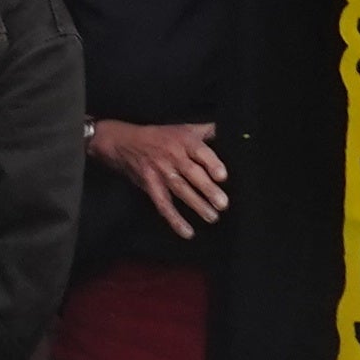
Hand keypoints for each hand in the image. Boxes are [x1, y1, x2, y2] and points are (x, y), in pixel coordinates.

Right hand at [98, 117, 232, 234]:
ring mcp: (160, 171)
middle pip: (191, 172)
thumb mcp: (185, 128)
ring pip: (179, 189)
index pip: (199, 151)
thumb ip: (208, 131)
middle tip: (223, 203)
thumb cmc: (162, 137)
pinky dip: (174, 219)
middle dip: (207, 188)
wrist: (124, 142)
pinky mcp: (150, 185)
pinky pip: (162, 203)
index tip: (222, 176)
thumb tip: (235, 134)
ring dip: (196, 204)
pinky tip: (187, 232)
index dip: (211, 163)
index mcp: (184, 140)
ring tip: (212, 217)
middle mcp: (172, 155)